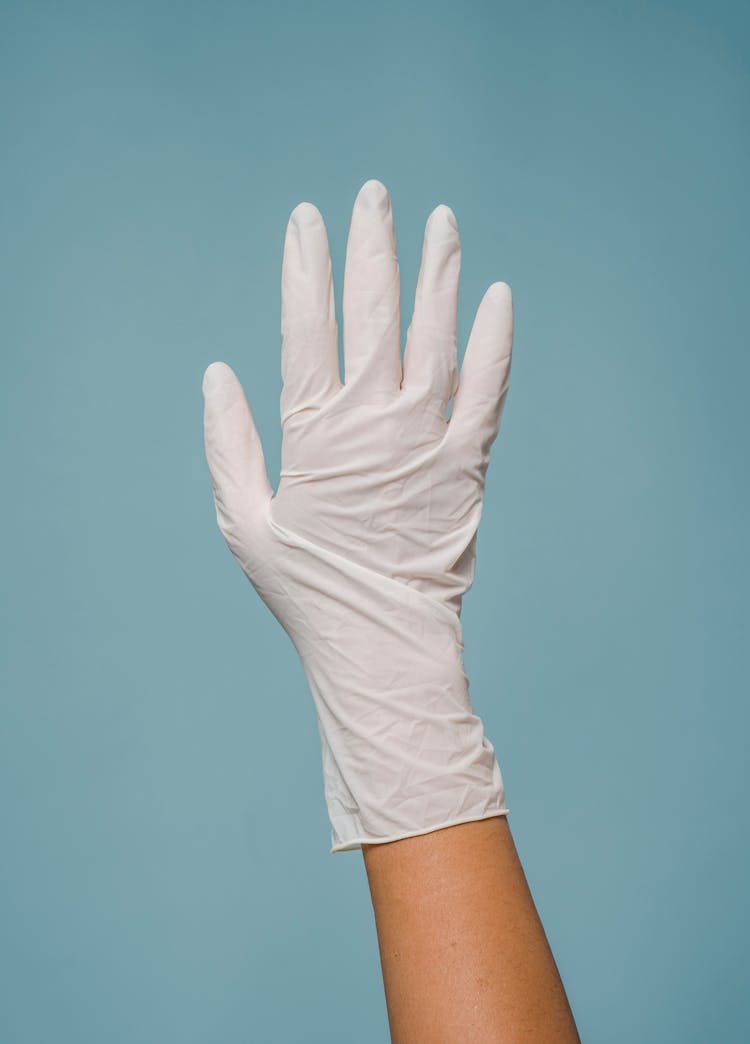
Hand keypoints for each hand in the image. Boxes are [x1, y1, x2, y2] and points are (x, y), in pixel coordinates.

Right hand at [202, 179, 512, 851]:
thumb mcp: (243, 520)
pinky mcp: (469, 460)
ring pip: (436, 333)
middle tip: (374, 195)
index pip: (308, 324)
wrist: (381, 638)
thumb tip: (217, 374)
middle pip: (375, 311)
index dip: (307, 266)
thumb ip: (228, 444)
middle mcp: (374, 418)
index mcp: (314, 430)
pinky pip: (489, 387)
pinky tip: (498, 295)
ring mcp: (428, 435)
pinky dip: (496, 340)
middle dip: (373, 245)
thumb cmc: (307, 586)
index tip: (308, 219)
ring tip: (441, 221)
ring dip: (437, 271)